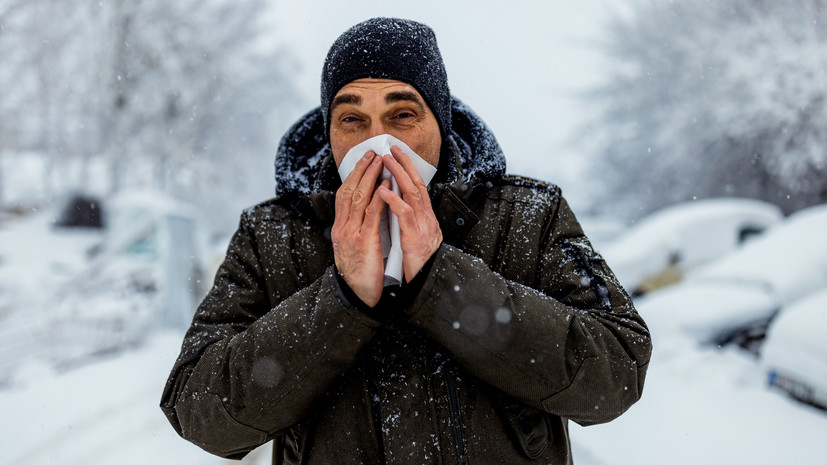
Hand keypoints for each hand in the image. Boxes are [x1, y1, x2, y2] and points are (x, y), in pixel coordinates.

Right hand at [331, 151, 387, 306]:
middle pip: (349, 191)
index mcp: (339, 229)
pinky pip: (372, 214)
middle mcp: (342, 228)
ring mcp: (351, 234)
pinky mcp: (364, 241)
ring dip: (370, 177)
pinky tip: (386, 185)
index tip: (363, 161)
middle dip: (361, 170)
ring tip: (380, 162)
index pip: (343, 195)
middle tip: (372, 153)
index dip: (353, 176)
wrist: (356, 296)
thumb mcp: (352, 248)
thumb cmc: (359, 273)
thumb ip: (356, 230)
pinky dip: (379, 197)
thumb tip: (364, 213)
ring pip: (359, 198)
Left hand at [378, 146, 442, 281]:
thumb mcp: (416, 237)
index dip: (408, 169)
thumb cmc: (420, 263)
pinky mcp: (415, 237)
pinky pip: (405, 215)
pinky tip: (383, 191)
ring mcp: (422, 226)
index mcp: (425, 218)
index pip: (417, 187)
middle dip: (405, 164)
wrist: (429, 282)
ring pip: (413, 193)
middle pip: (417, 184)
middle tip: (392, 148)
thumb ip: (410, 222)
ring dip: (399, 175)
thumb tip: (400, 208)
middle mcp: (427, 218)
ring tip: (386, 161)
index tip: (398, 155)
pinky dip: (394, 201)